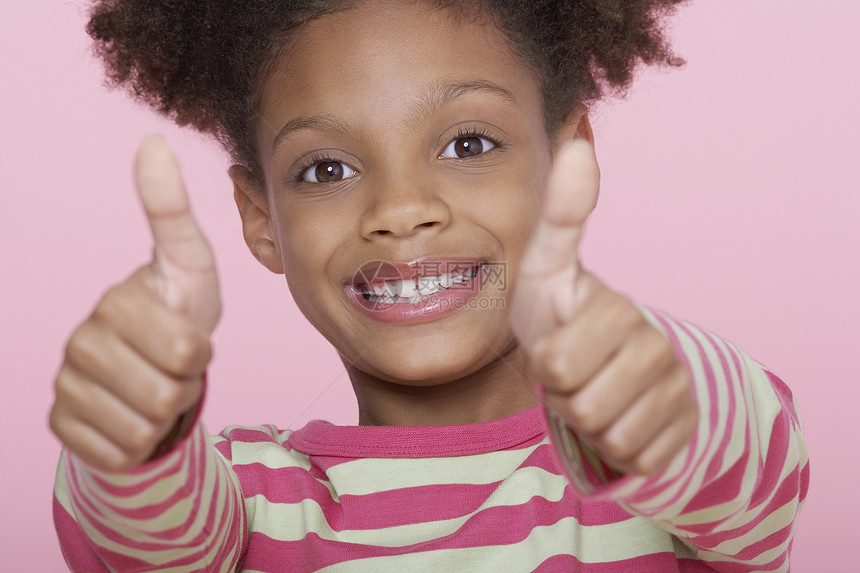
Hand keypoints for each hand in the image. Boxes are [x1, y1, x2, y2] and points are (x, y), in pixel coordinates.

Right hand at [49, 136, 220, 471]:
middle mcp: (79, 344)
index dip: (201, 352)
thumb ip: (172, 211)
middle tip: (175, 365)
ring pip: (147, 428)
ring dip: (167, 414)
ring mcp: (65, 388)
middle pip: (167, 395)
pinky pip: (122, 454)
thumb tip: (153, 141)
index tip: (185, 333)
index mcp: (114, 303)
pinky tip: (133, 413)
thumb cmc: (180, 311)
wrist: (156, 368)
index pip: (187, 351)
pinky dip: (142, 442)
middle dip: (186, 384)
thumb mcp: (191, 264)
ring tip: (158, 383)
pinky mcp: (64, 428)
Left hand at [510, 139, 697, 476]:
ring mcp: (675, 391)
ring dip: (583, 421)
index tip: (559, 339)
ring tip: (589, 389)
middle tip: (568, 372)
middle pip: (577, 404)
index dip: (545, 362)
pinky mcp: (682, 432)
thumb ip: (562, 215)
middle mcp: (655, 345)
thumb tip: (579, 140)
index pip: (557, 364)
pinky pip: (629, 457)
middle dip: (560, 394)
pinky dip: (611, 446)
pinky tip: (615, 415)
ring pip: (602, 434)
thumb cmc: (563, 318)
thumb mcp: (548, 270)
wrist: (602, 372)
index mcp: (617, 309)